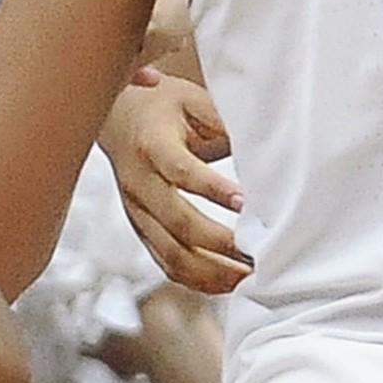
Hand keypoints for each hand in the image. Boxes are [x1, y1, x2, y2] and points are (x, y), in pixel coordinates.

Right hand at [105, 67, 249, 293]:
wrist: (117, 117)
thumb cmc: (162, 105)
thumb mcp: (193, 99)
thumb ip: (223, 122)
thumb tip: (266, 149)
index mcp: (152, 144)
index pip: (181, 171)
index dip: (214, 189)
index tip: (247, 202)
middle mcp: (139, 183)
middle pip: (177, 222)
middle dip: (221, 243)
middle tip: (260, 252)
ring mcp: (137, 212)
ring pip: (171, 254)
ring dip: (213, 271)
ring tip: (251, 276)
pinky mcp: (141, 230)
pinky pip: (167, 263)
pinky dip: (199, 280)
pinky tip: (230, 282)